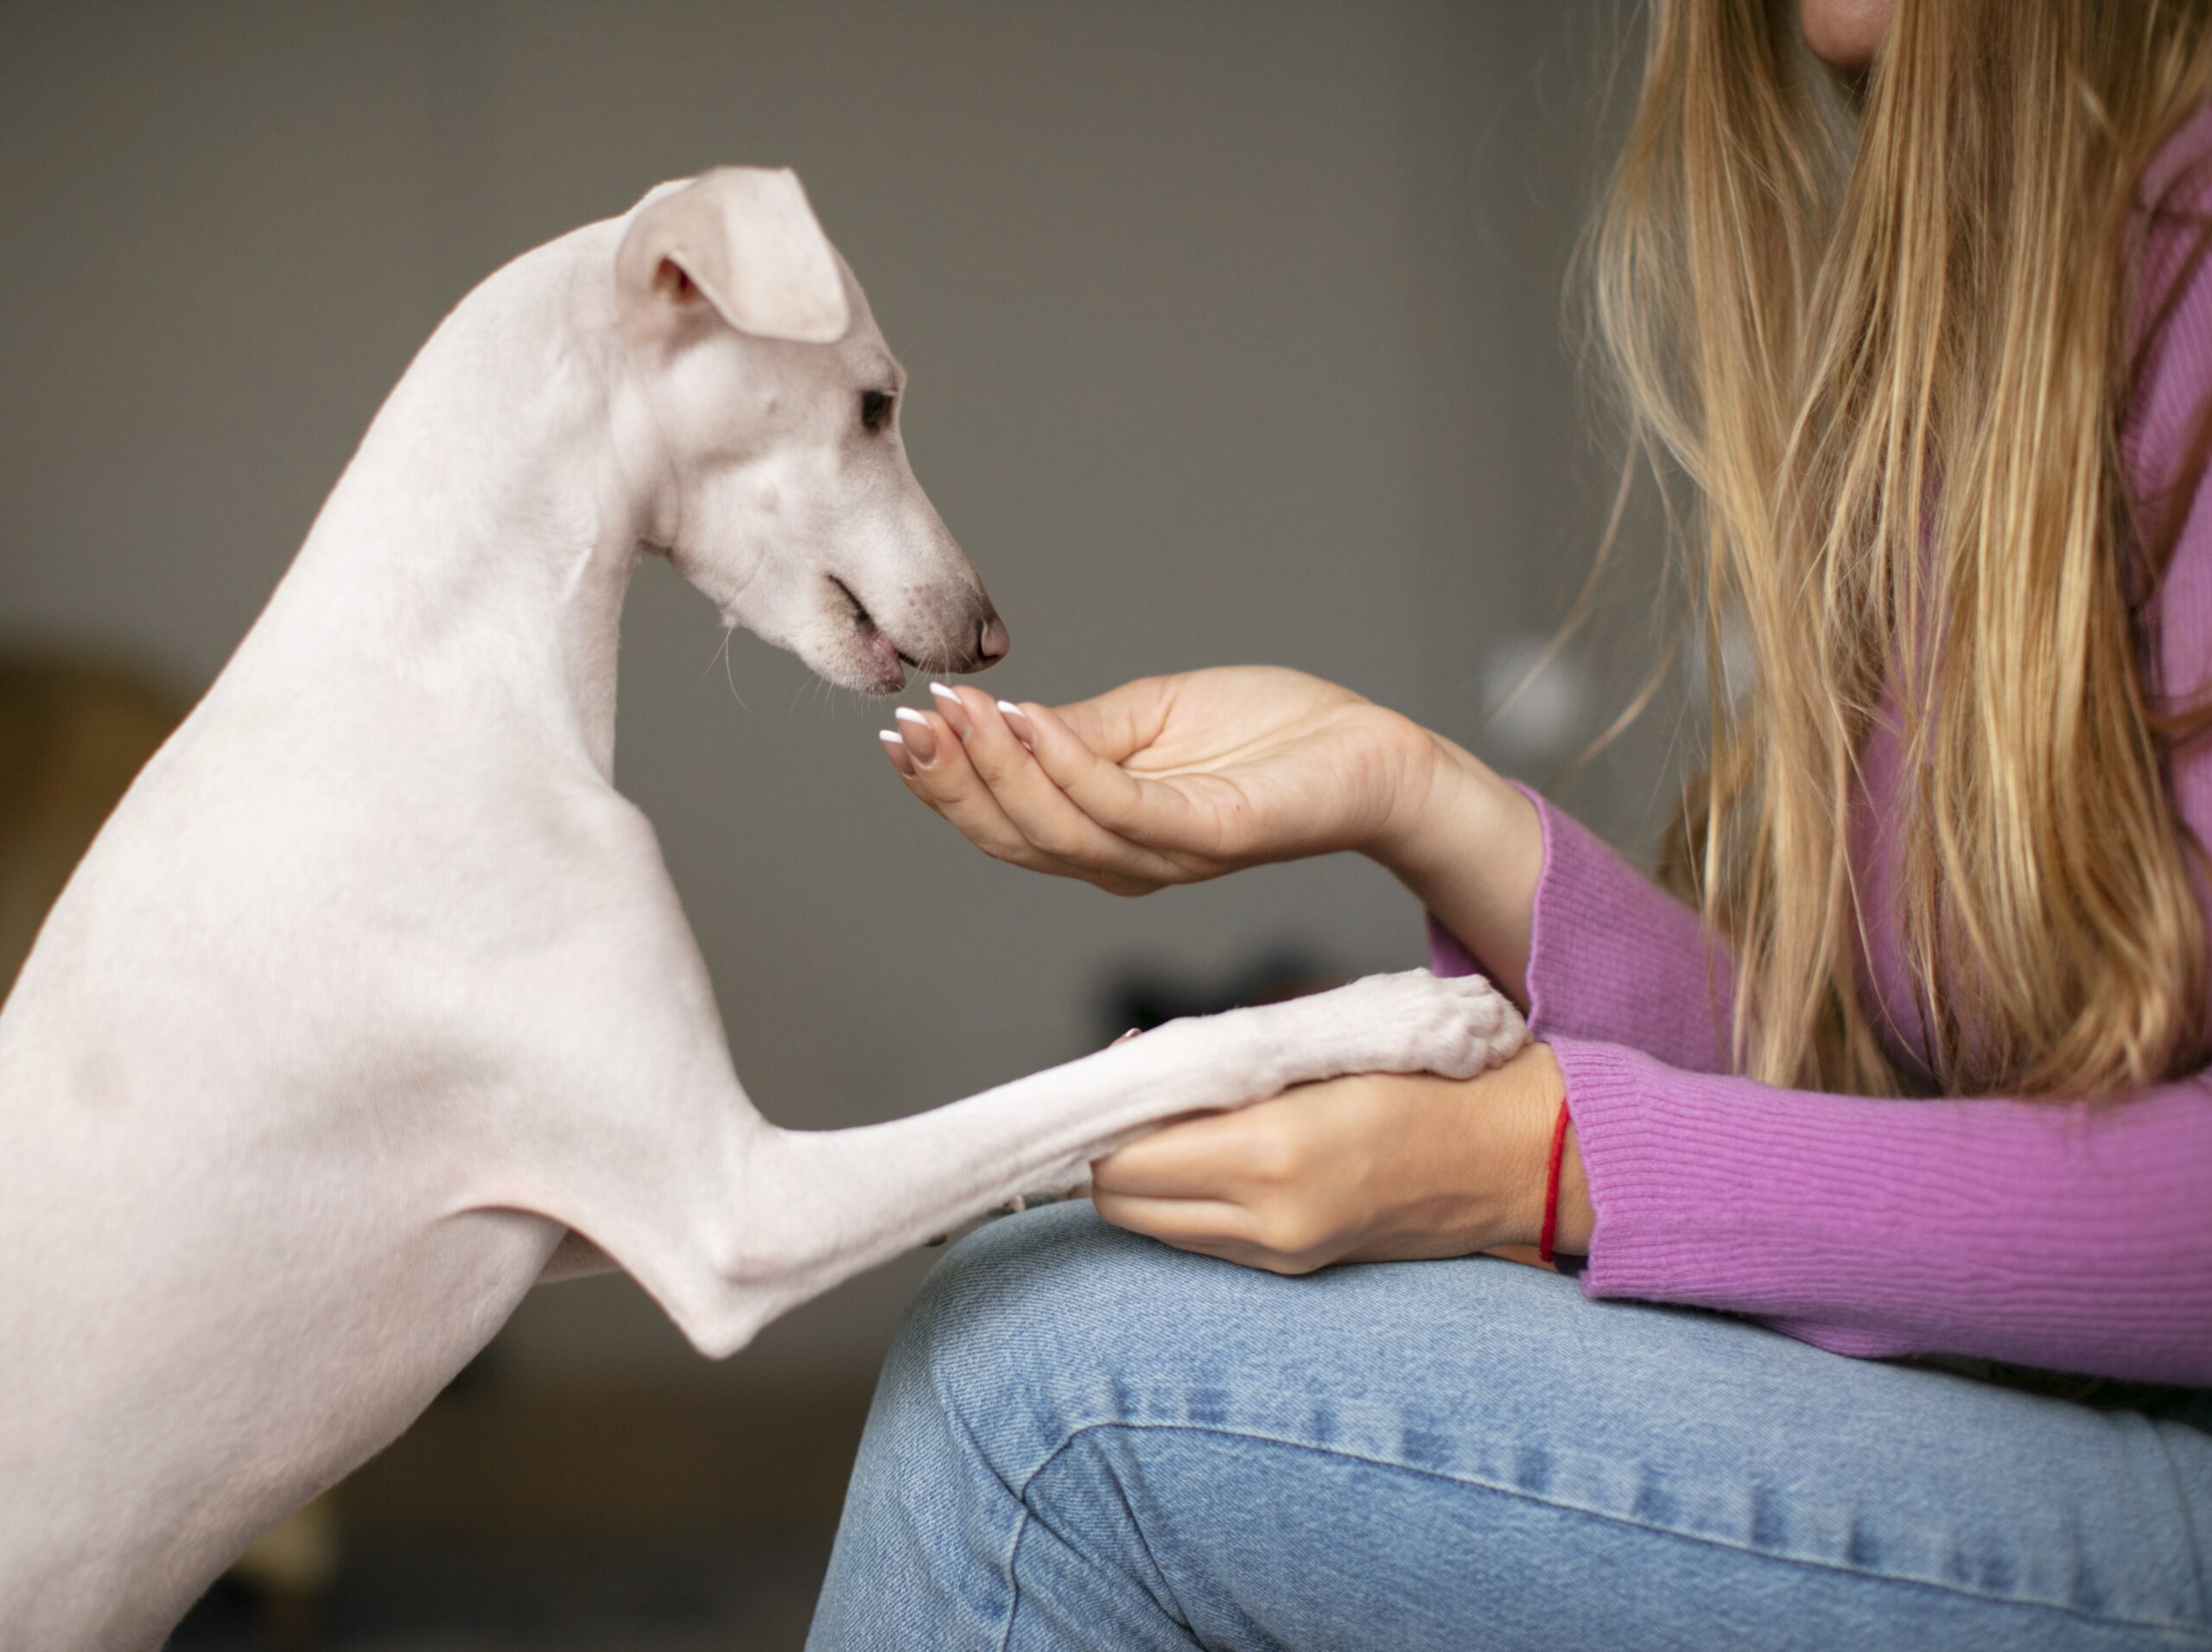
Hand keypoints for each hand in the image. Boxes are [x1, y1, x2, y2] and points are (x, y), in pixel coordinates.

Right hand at [877, 668, 1439, 895]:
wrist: (1368, 750)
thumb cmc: (1266, 733)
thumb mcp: (1146, 718)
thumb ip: (1075, 732)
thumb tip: (998, 722)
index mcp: (1104, 834)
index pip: (1004, 823)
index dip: (945, 782)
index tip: (899, 726)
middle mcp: (1126, 861)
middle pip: (1013, 840)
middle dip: (951, 782)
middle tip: (911, 723)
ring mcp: (1167, 854)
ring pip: (1056, 831)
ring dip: (996, 768)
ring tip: (958, 711)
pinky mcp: (1210, 834)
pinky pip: (1121, 808)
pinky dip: (1065, 766)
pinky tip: (1028, 721)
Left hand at [1088, 1042, 1586, 1274]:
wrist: (1514, 1152)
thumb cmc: (1424, 1076)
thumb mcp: (1316, 1048)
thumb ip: (1220, 1061)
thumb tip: (1133, 1063)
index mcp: (1270, 1152)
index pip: (1123, 1160)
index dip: (1101, 1120)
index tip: (1111, 1083)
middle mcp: (1268, 1218)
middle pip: (1121, 1203)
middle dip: (1110, 1153)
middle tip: (1132, 1102)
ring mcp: (1282, 1253)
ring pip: (1154, 1228)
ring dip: (1143, 1181)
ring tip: (1173, 1127)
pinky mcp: (1296, 1268)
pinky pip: (1200, 1240)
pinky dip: (1185, 1201)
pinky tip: (1211, 1158)